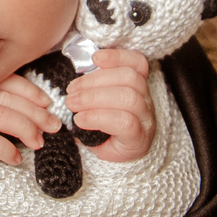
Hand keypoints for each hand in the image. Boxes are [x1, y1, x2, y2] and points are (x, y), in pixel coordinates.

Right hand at [0, 74, 61, 164]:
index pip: (5, 79)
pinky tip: (14, 157)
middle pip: (6, 99)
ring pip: (0, 115)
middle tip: (53, 127)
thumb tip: (32, 108)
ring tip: (38, 142)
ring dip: (25, 129)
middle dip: (35, 113)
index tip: (47, 103)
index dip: (30, 91)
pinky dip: (6, 148)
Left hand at [66, 48, 154, 163]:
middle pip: (130, 78)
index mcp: (138, 87)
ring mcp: (146, 119)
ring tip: (72, 105)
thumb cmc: (105, 129)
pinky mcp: (139, 138)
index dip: (118, 57)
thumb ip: (92, 90)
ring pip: (129, 98)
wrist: (117, 160)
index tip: (95, 58)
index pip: (138, 63)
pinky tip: (80, 120)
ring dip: (94, 98)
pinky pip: (125, 122)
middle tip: (71, 92)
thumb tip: (72, 84)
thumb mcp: (99, 105)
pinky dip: (98, 118)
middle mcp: (146, 100)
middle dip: (94, 81)